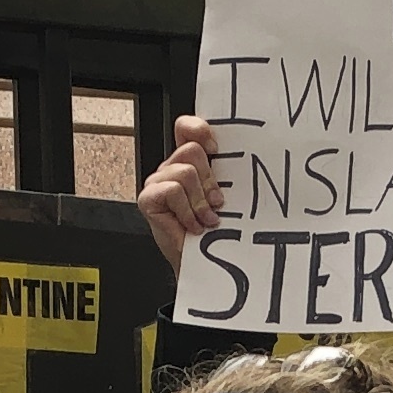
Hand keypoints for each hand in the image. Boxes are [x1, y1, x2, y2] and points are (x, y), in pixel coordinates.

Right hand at [139, 114, 223, 270]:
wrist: (199, 264)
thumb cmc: (211, 232)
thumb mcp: (221, 197)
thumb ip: (223, 175)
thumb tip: (244, 160)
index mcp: (187, 163)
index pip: (185, 128)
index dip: (199, 129)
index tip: (216, 148)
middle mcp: (170, 169)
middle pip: (191, 150)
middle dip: (209, 179)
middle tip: (215, 203)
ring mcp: (157, 182)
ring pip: (185, 171)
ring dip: (200, 200)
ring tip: (205, 219)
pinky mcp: (148, 198)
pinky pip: (173, 190)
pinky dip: (187, 210)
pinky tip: (193, 225)